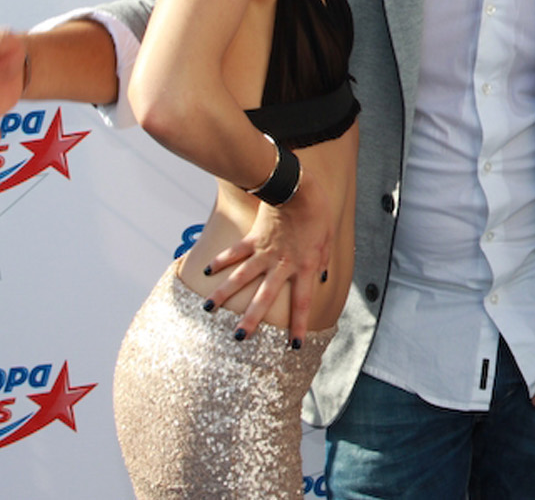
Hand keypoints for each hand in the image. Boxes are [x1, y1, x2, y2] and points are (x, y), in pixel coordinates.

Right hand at [201, 172, 333, 344]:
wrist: (297, 189)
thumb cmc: (317, 213)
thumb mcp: (328, 240)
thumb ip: (322, 261)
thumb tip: (321, 279)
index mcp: (304, 266)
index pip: (302, 302)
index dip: (299, 325)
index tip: (294, 346)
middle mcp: (282, 264)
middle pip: (265, 297)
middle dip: (252, 319)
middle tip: (239, 338)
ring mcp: (264, 252)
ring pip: (241, 278)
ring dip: (224, 294)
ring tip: (208, 310)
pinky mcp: (252, 238)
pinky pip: (234, 253)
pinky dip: (220, 261)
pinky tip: (206, 271)